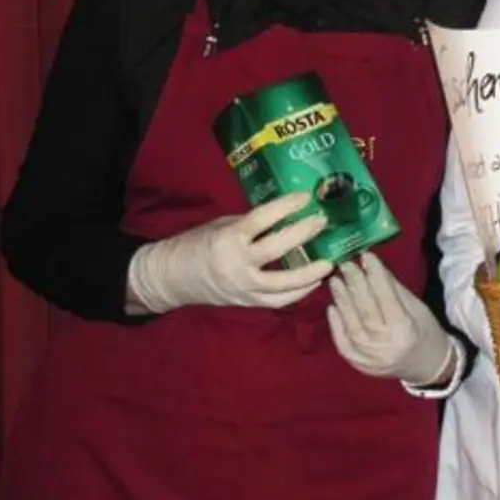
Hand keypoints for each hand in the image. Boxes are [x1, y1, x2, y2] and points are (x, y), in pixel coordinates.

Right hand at [126, 192, 332, 313]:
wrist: (170, 277)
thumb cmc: (195, 244)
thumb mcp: (221, 225)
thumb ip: (251, 224)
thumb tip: (284, 215)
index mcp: (228, 237)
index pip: (262, 218)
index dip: (286, 206)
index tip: (305, 197)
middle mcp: (236, 263)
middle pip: (277, 248)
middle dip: (304, 233)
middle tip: (322, 221)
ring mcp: (242, 286)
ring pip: (282, 284)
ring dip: (309, 274)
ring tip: (329, 263)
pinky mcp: (245, 302)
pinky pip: (277, 301)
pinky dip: (297, 294)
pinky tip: (314, 283)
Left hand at [327, 251, 455, 386]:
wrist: (426, 366)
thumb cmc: (425, 331)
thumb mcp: (416, 306)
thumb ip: (392, 287)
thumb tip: (371, 265)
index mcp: (405, 330)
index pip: (386, 298)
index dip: (375, 275)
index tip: (366, 255)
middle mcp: (385, 346)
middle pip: (366, 310)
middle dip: (355, 284)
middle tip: (346, 264)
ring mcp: (370, 358)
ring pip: (352, 324)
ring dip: (342, 300)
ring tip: (335, 280)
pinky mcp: (359, 364)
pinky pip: (343, 342)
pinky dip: (336, 324)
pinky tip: (332, 306)